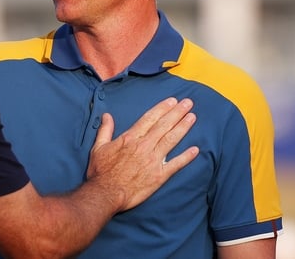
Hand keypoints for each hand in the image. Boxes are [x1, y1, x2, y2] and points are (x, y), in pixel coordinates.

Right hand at [87, 97, 197, 211]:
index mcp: (131, 138)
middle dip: (177, 112)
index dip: (162, 108)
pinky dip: (186, 157)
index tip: (172, 101)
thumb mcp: (98, 147)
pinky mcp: (158, 176)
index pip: (150, 118)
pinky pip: (175, 164)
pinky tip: (195, 150)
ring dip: (183, 127)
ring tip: (192, 117)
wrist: (106, 194)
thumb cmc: (101, 172)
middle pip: (164, 125)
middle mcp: (144, 146)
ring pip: (171, 140)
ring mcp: (153, 161)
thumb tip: (106, 116)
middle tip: (188, 103)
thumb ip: (105, 130)